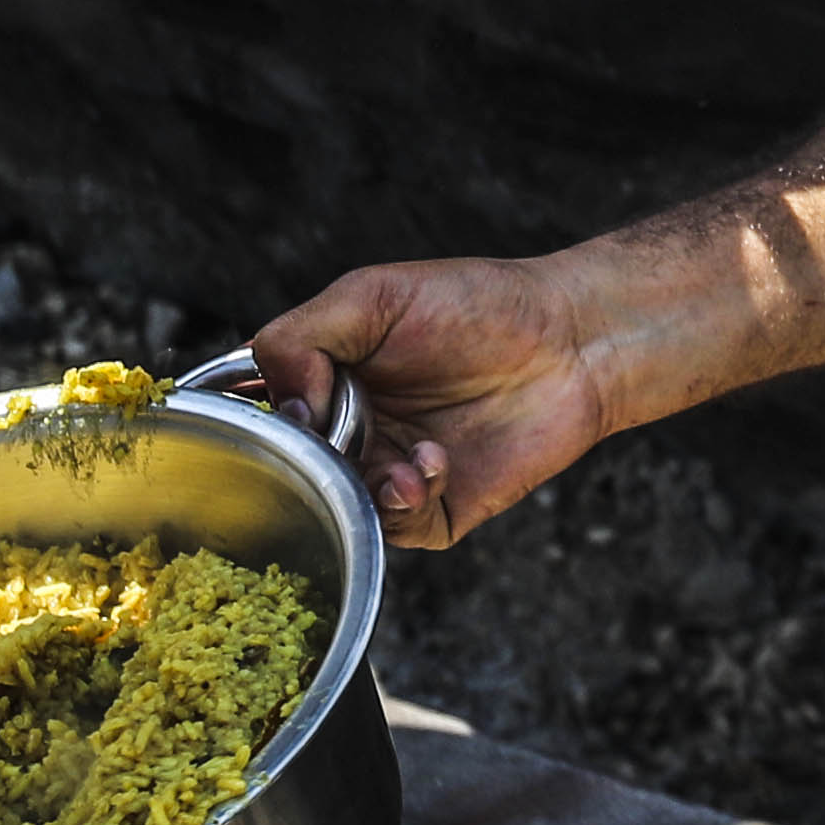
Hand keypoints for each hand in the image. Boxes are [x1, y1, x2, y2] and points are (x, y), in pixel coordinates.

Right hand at [256, 252, 619, 547]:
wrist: (572, 339)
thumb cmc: (477, 304)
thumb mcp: (372, 296)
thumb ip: (301, 338)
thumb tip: (284, 404)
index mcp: (324, 382)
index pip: (258, 417)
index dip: (251, 425)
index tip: (273, 415)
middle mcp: (349, 433)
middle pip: (290, 471)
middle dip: (303, 463)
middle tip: (332, 438)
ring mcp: (389, 473)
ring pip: (335, 507)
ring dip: (357, 486)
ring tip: (398, 459)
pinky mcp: (434, 509)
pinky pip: (393, 529)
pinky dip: (402, 501)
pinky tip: (432, 464)